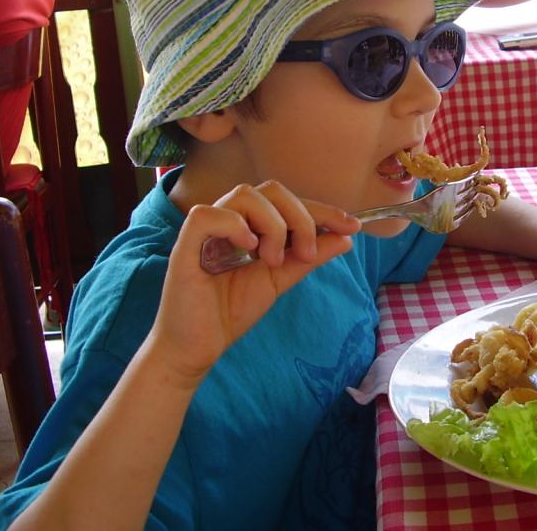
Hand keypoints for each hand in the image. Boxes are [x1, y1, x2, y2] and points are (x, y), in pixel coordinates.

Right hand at [149, 181, 360, 386]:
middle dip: (299, 217)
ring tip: (273, 260)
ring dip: (272, 225)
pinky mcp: (185, 245)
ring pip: (244, 195)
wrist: (198, 347)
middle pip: (269, 190)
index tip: (352, 226)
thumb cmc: (231, 312)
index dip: (321, 209)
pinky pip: (207, 215)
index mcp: (250, 225)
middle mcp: (229, 220)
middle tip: (306, 253)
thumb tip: (345, 238)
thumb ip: (308, 257)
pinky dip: (234, 226)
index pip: (288, 202)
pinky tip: (249, 249)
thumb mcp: (279, 280)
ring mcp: (206, 230)